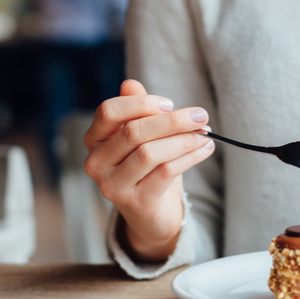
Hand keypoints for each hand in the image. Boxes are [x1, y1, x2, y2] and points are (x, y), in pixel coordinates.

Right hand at [84, 79, 214, 261]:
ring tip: (205, 134)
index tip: (170, 103)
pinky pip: (165, 173)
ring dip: (184, 140)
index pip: (109, 111)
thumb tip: (130, 83)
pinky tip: (204, 149)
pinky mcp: (135, 202)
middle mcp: (96, 163)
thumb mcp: (143, 136)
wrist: (151, 214)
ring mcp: (112, 186)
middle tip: (201, 115)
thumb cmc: (147, 168)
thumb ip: (136, 110)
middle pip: (134, 132)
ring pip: (150, 153)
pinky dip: (189, 157)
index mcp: (94, 140)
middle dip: (172, 121)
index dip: (141, 104)